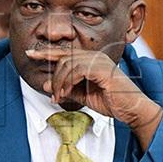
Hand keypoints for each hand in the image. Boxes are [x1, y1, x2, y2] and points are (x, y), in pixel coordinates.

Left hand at [26, 48, 162, 148]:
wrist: (132, 109)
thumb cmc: (111, 102)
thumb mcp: (83, 95)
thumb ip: (66, 88)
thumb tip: (47, 84)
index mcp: (91, 60)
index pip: (65, 53)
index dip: (47, 52)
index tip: (31, 54)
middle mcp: (95, 56)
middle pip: (64, 56)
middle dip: (50, 69)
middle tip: (44, 81)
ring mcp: (99, 61)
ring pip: (68, 63)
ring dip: (59, 82)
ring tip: (58, 97)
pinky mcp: (102, 69)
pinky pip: (77, 70)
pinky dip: (67, 82)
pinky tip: (65, 93)